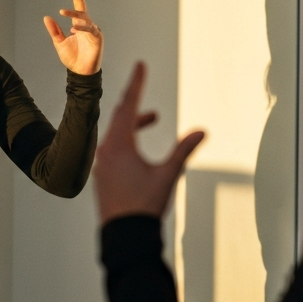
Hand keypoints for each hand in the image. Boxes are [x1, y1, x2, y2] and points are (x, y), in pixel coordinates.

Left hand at [43, 0, 103, 75]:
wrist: (80, 72)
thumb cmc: (72, 58)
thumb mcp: (59, 43)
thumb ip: (54, 30)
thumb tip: (46, 17)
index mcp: (78, 25)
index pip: (78, 7)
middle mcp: (86, 26)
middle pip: (82, 9)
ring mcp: (93, 32)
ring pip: (85, 18)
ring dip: (74, 14)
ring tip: (62, 12)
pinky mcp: (97, 39)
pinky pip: (90, 30)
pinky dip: (82, 29)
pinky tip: (73, 29)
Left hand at [93, 62, 204, 224]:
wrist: (124, 236)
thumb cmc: (144, 206)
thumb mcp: (168, 175)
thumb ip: (183, 151)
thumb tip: (201, 131)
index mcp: (119, 145)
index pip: (129, 105)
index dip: (137, 83)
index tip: (140, 65)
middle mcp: (106, 151)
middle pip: (120, 118)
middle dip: (136, 103)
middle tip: (143, 86)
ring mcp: (101, 165)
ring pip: (115, 134)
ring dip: (133, 124)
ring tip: (151, 119)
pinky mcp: (101, 177)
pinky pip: (111, 148)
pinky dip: (125, 140)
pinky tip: (137, 148)